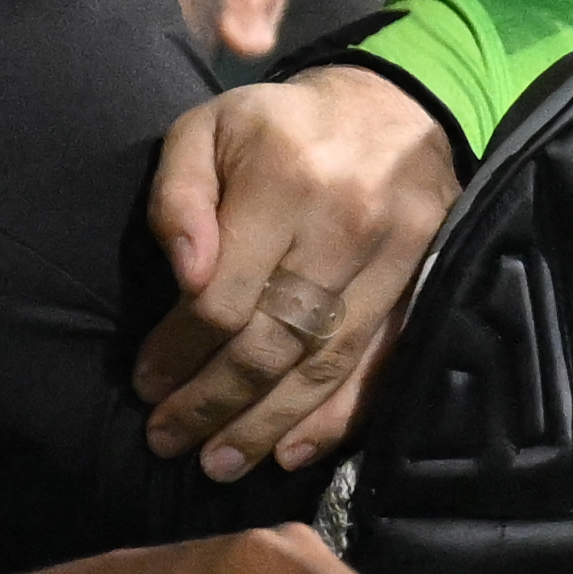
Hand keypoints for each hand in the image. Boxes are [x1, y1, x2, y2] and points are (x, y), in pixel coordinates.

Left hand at [137, 66, 457, 468]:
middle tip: (168, 439)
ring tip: (219, 463)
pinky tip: (292, 451)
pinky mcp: (427, 286)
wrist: (391, 110)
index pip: (223, 295)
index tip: (146, 383)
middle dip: (213, 402)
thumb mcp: (208, 129)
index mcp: (285, 178)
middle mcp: (346, 224)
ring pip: (323, 364)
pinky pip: (380, 366)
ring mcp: (397, 261)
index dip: (179, 351)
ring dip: (266, 425)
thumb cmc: (278, 127)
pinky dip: (335, 419)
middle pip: (272, 341)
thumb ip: (181, 195)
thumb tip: (185, 274)